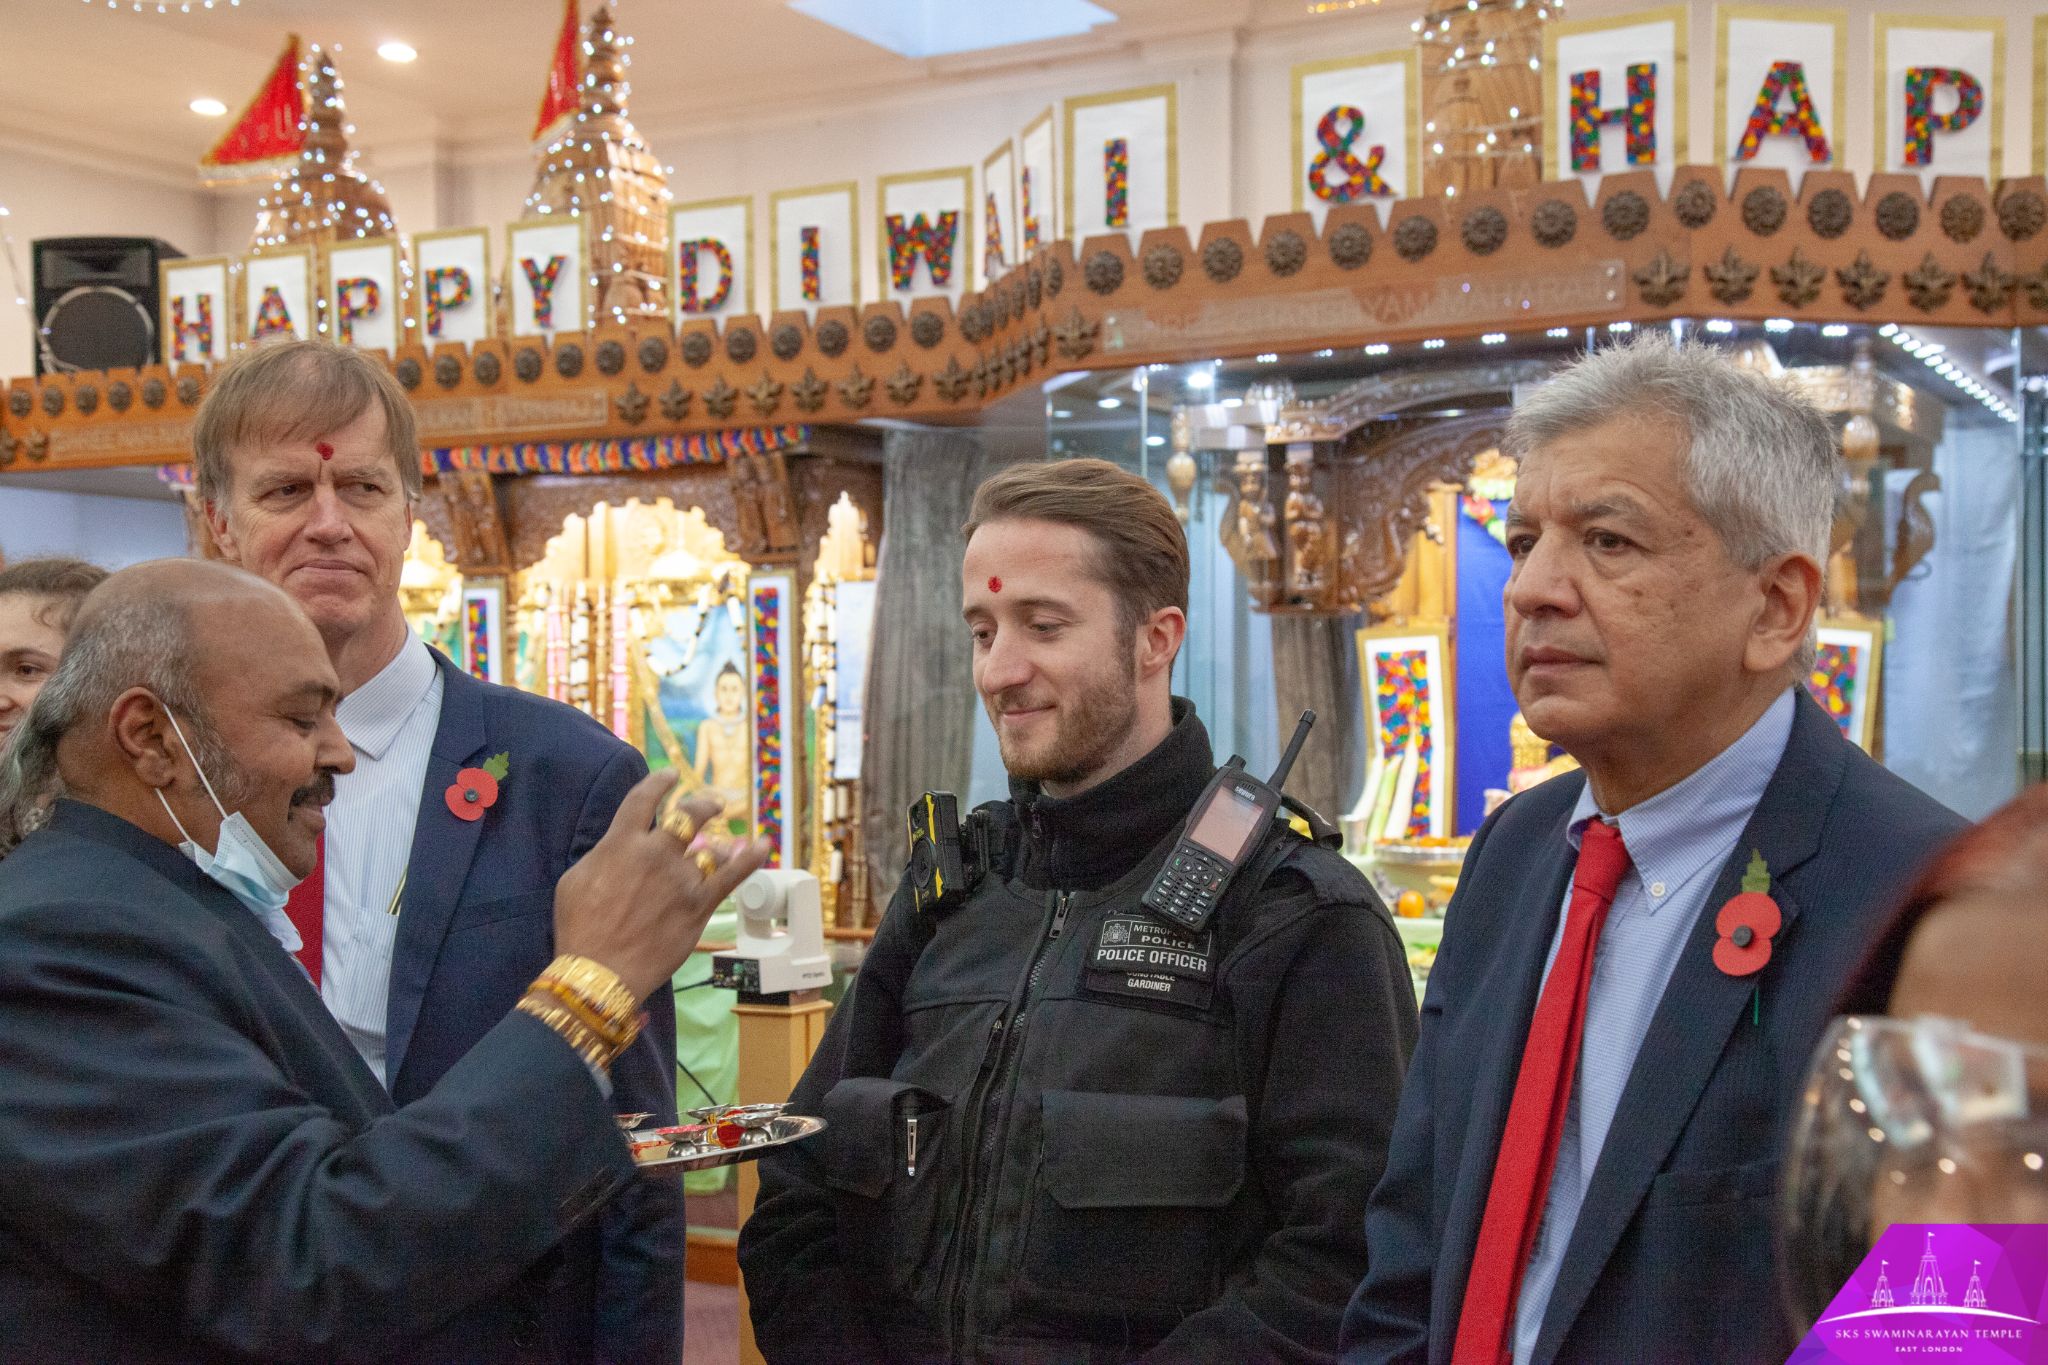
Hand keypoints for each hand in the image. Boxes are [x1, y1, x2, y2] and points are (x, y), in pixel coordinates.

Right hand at [553, 773, 771, 1000]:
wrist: (601, 970)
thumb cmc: (580, 929)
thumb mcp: (576, 880)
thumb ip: (603, 855)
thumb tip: (618, 846)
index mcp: (621, 843)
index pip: (644, 799)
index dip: (659, 782)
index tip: (670, 776)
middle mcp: (656, 853)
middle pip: (688, 816)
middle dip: (702, 805)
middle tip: (711, 804)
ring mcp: (681, 878)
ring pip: (711, 849)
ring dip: (719, 843)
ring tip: (726, 840)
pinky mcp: (700, 904)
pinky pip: (733, 875)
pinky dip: (751, 858)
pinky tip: (764, 845)